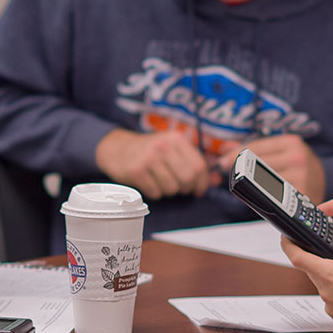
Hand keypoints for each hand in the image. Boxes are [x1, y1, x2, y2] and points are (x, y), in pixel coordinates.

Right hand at [95, 129, 209, 198]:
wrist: (117, 148)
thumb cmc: (150, 151)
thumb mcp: (171, 147)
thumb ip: (192, 161)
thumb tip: (215, 181)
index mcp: (176, 139)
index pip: (199, 166)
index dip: (202, 182)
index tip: (198, 189)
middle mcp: (163, 146)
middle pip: (187, 178)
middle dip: (186, 188)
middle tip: (180, 188)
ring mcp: (148, 158)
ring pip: (172, 188)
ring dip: (168, 190)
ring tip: (161, 181)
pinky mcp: (136, 171)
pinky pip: (156, 193)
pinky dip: (155, 193)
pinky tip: (149, 183)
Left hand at [227, 134, 324, 201]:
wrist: (323, 182)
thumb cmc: (297, 166)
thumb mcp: (281, 151)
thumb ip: (256, 149)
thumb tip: (225, 148)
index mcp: (292, 142)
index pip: (257, 146)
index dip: (237, 154)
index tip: (223, 161)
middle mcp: (297, 156)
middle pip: (258, 162)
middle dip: (240, 168)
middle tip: (227, 171)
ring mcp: (300, 176)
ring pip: (264, 179)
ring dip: (249, 182)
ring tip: (241, 183)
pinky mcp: (300, 193)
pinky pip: (273, 194)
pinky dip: (261, 194)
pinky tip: (257, 194)